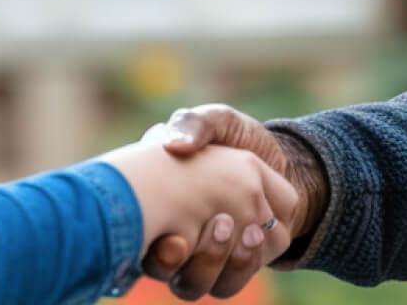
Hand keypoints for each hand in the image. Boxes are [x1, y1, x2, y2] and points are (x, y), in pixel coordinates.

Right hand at [140, 105, 330, 299]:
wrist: (273, 160)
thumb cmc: (234, 138)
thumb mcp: (215, 121)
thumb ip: (195, 124)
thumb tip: (175, 145)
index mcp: (151, 200)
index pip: (133, 230)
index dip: (149, 238)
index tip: (174, 235)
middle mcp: (164, 236)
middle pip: (161, 268)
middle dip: (187, 252)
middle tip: (221, 222)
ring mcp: (192, 259)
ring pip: (192, 284)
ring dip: (218, 260)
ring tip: (247, 229)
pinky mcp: (222, 271)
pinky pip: (226, 286)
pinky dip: (241, 266)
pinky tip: (256, 237)